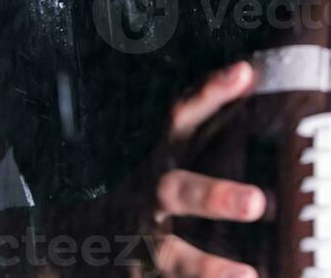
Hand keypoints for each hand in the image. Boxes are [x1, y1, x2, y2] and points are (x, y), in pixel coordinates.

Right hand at [130, 60, 264, 277]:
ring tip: (248, 274)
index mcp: (161, 154)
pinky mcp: (138, 275)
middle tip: (257, 201)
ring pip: (173, 255)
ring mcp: (140, 240)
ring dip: (208, 267)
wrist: (74, 238)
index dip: (211, 92)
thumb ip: (207, 116)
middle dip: (215, 197)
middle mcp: (150, 195)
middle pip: (179, 191)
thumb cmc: (143, 183)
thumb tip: (251, 73)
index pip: (183, 116)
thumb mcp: (170, 147)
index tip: (242, 74)